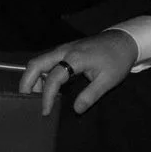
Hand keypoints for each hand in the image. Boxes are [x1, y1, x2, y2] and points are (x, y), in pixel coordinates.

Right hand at [18, 29, 138, 115]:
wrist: (124, 40)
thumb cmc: (118, 59)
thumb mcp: (108, 80)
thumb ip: (90, 95)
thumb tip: (76, 110)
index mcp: (75, 58)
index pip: (53, 78)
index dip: (47, 96)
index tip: (46, 111)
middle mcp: (64, 51)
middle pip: (35, 64)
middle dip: (26, 83)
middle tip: (26, 101)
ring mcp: (63, 49)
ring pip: (38, 62)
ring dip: (33, 79)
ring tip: (38, 96)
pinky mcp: (64, 50)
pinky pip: (46, 61)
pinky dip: (41, 74)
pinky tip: (47, 87)